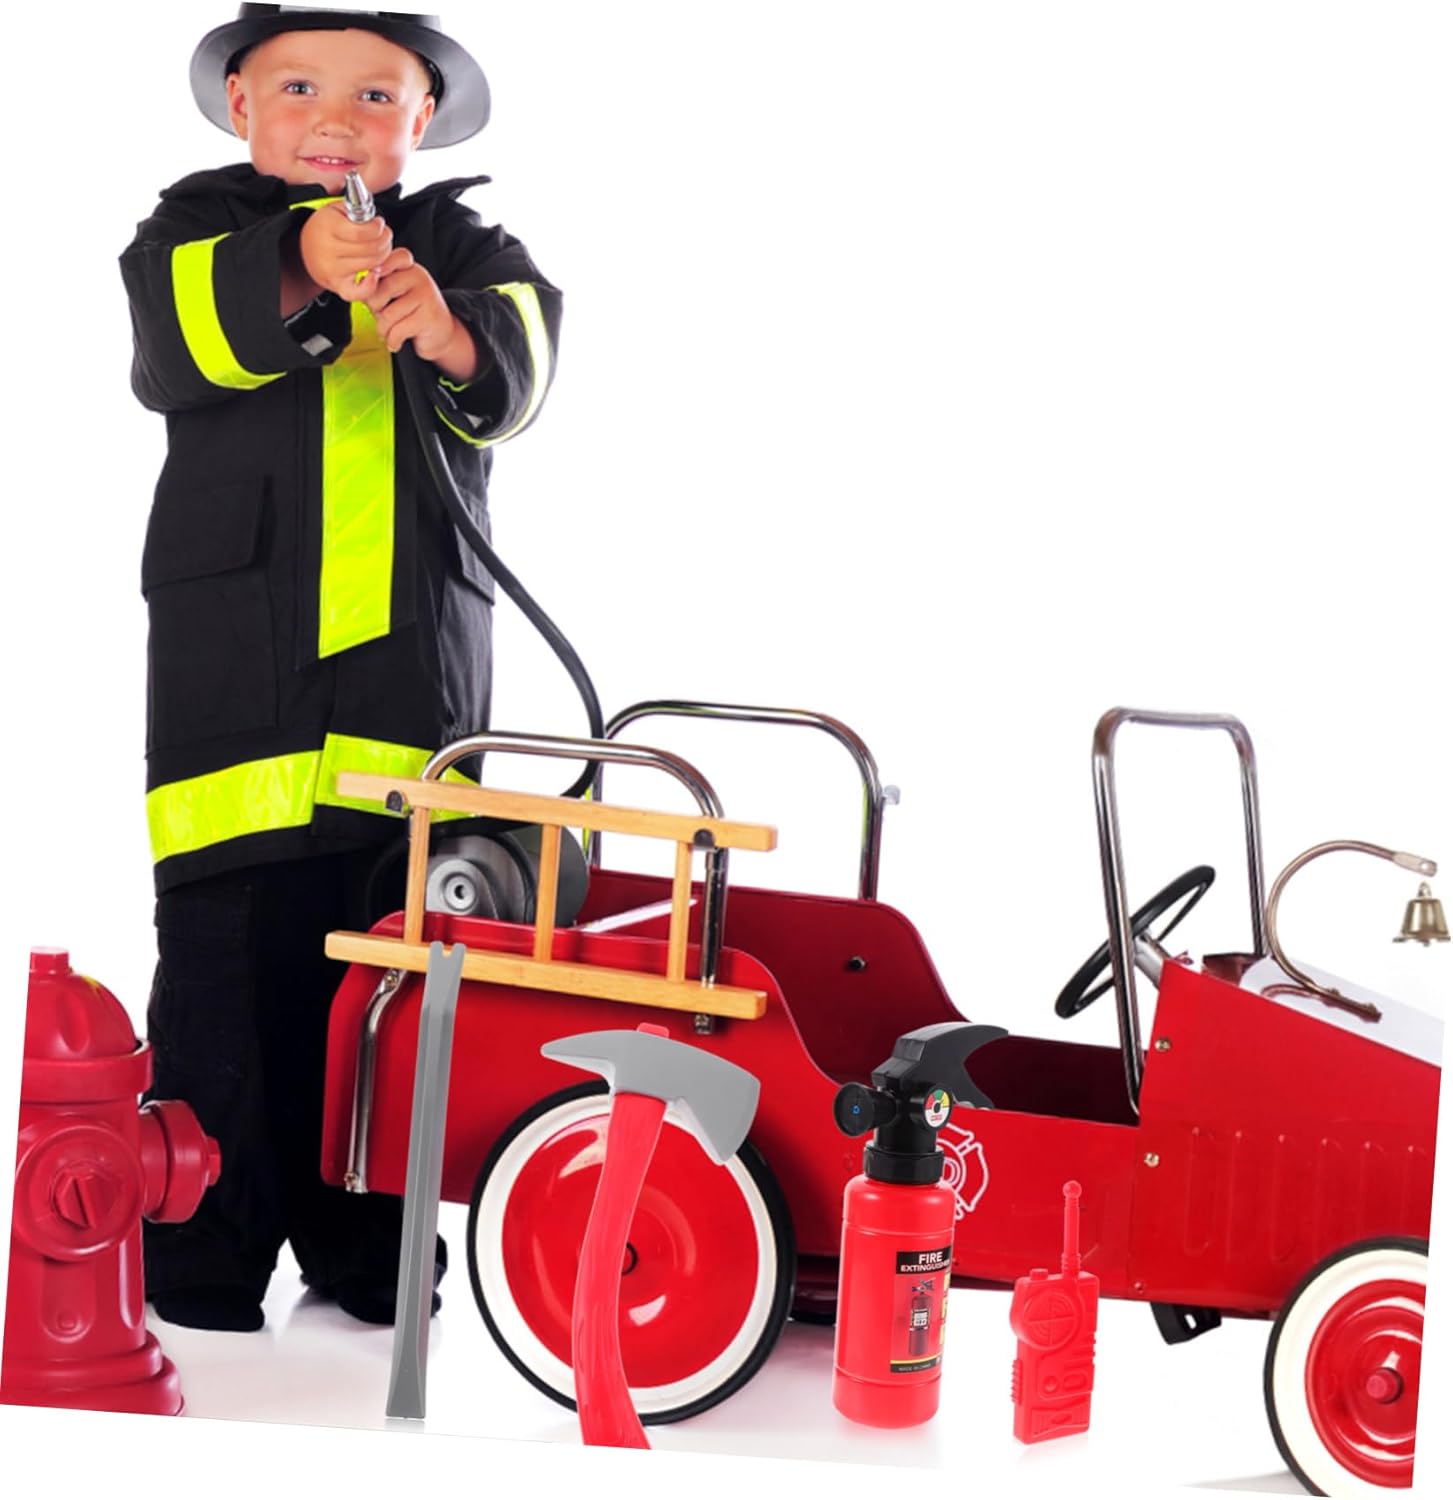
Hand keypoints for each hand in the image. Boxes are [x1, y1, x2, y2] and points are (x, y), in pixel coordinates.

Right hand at [298, 202, 392, 301]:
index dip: (378, 228)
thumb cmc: (326, 228)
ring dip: (383, 257)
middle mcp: (328, 249)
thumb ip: (356, 208)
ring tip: (379, 249)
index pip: (363, 232)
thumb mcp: (337, 209)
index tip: (379, 225)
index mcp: (328, 225)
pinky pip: (359, 292)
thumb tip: (373, 216)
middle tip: (384, 237)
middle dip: (385, 241)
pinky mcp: (337, 285)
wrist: (306, 249)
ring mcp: (332, 269)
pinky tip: (373, 273)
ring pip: (371, 265)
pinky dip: (371, 285)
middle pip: (371, 249)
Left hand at [365, 249, 475, 375]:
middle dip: (374, 309)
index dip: (377, 271)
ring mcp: (426, 295)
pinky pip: (399, 330)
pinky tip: (395, 342)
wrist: (439, 333)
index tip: (372, 284)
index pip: (390, 258)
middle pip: (381, 289)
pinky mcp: (429, 317)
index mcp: (407, 266)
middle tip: (379, 317)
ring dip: (383, 329)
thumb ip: (375, 286)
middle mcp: (418, 276)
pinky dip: (392, 341)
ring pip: (388, 314)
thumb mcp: (391, 293)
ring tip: (387, 333)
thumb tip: (359, 286)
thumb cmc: (409, 313)